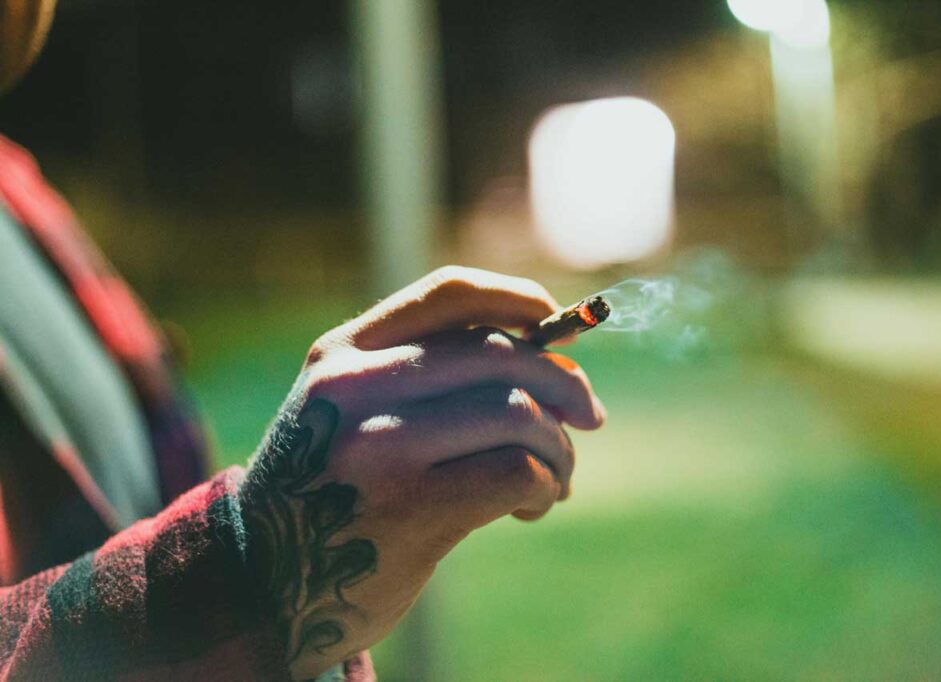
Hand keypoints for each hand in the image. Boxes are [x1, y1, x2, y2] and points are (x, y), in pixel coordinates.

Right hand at [239, 266, 605, 679]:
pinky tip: (531, 506)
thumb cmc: (331, 490)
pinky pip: (517, 470)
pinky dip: (544, 485)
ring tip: (556, 476)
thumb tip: (553, 357)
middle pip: (497, 352)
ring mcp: (378, 447)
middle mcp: (353, 389)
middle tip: (589, 417)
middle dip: (564, 383)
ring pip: (517, 410)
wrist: (266, 584)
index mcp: (342, 353)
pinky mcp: (409, 509)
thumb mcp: (348, 413)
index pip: (446, 295)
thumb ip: (423, 375)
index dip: (515, 297)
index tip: (554, 320)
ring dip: (559, 446)